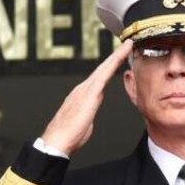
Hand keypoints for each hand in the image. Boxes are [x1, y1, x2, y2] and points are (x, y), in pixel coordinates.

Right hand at [40, 37, 133, 155]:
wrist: (57, 139)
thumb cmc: (68, 136)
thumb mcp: (82, 123)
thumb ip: (87, 114)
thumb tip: (88, 113)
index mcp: (82, 96)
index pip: (99, 78)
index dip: (109, 67)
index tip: (119, 59)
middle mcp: (83, 89)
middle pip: (102, 69)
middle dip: (115, 56)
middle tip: (127, 44)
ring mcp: (85, 89)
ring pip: (104, 68)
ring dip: (116, 56)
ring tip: (128, 45)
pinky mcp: (90, 93)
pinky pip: (105, 73)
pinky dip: (114, 62)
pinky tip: (122, 54)